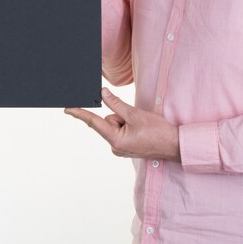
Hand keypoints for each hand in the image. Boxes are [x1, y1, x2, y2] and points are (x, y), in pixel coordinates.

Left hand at [65, 87, 180, 161]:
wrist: (174, 146)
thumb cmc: (157, 131)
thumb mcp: (135, 114)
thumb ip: (116, 104)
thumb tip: (103, 94)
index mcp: (115, 140)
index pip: (94, 122)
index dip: (80, 114)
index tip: (68, 109)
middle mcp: (115, 147)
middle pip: (108, 121)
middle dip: (120, 116)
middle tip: (137, 121)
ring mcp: (120, 149)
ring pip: (115, 125)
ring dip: (126, 122)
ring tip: (141, 127)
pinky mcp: (126, 148)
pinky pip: (121, 131)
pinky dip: (129, 127)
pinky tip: (141, 131)